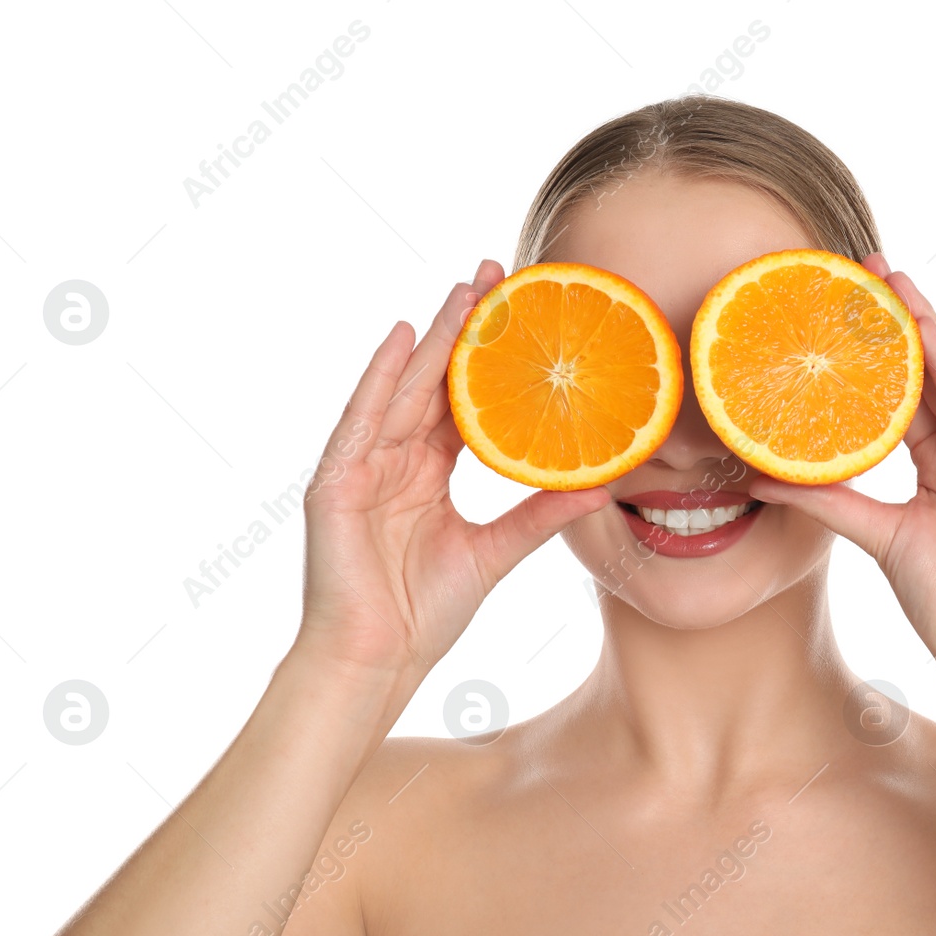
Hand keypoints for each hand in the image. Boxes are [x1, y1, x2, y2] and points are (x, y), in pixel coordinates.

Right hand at [290, 260, 611, 706]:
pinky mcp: (335, 482)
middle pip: (434, 381)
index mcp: (427, 474)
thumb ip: (539, 516)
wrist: (376, 662)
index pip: (463, 401)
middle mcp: (394, 460)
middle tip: (497, 272)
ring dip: (435, 337)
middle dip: (465, 328)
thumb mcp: (495, 554)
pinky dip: (381, 377)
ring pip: (403, 388)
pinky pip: (361, 419)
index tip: (523, 315)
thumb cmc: (423, 615)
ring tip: (467, 290)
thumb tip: (600, 488)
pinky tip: (405, 337)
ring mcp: (361, 467)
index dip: (490, 360)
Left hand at [745, 253, 935, 672]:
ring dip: (929, 327)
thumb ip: (828, 500)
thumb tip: (764, 475)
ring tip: (895, 283)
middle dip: (907, 316)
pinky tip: (927, 336)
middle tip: (869, 266)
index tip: (850, 301)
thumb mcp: (876, 535)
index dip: (885, 345)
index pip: (914, 388)